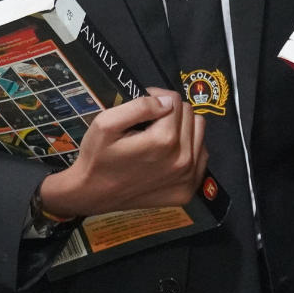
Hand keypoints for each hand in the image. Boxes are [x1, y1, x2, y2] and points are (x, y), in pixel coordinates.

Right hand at [39, 88, 206, 218]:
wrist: (92, 194)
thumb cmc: (97, 156)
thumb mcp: (107, 123)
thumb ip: (140, 106)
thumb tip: (167, 101)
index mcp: (164, 141)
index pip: (175, 101)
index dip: (157, 98)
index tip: (143, 107)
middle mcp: (183, 160)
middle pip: (190, 115)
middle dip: (171, 113)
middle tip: (149, 124)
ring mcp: (188, 178)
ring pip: (199, 132)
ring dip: (183, 129)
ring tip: (160, 137)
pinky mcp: (188, 190)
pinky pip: (201, 155)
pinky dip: (188, 149)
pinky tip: (169, 154)